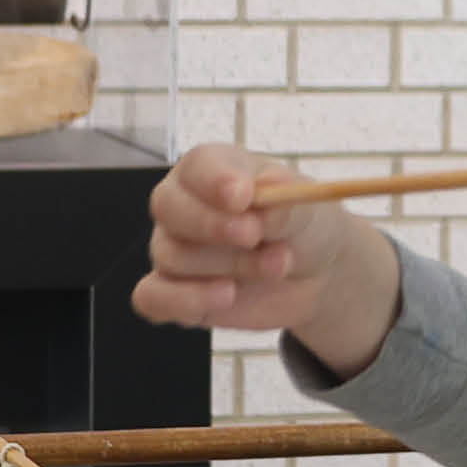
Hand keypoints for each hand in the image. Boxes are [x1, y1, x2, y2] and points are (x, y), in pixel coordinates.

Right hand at [133, 142, 403, 373]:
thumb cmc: (302, 225)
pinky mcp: (174, 294)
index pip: (196, 167)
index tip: (243, 197)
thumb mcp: (306, 208)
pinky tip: (226, 296)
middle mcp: (183, 206)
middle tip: (255, 235)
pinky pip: (152, 298)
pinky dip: (185, 300)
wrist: (314, 273)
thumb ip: (285, 202)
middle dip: (213, 225)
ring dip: (230, 264)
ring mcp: (174, 250)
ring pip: (172, 255)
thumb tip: (269, 188)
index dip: (215, 181)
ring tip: (277, 265)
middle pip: (167, 207)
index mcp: (212, 169)